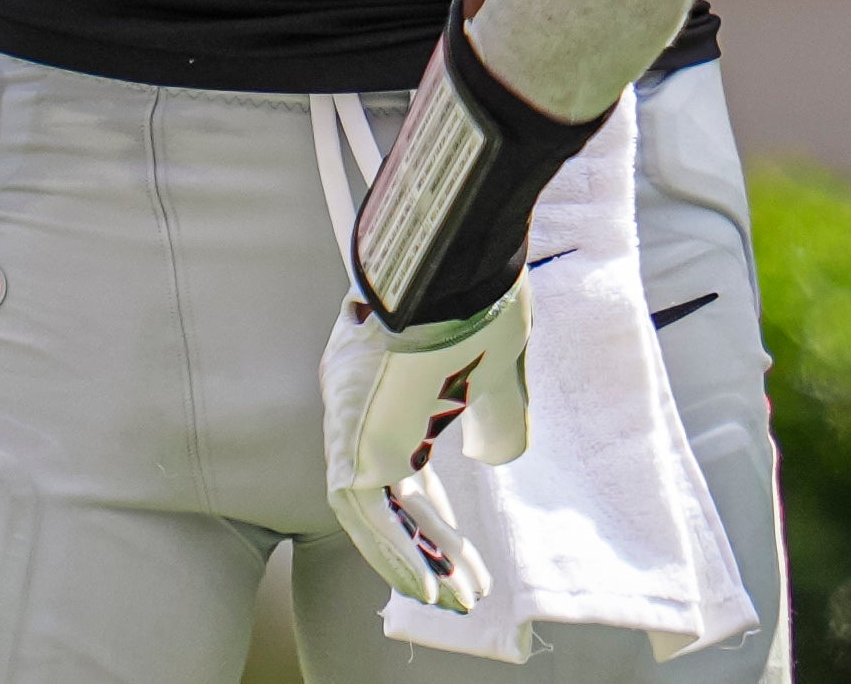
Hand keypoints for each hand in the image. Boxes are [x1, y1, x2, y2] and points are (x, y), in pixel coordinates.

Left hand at [322, 285, 530, 611]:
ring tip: (455, 598)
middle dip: (429, 543)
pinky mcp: (354, 435)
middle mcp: (356, 402)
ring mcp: (349, 418)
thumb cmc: (480, 294)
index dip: (431, 511)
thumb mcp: (501, 366)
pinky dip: (397, 552)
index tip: (459, 547)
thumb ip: (497, 414)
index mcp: (385, 380)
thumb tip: (496, 457)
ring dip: (415, 558)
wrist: (455, 253)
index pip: (401, 462)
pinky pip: (369, 514)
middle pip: (387, 493)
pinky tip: (431, 587)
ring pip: (374, 512)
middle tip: (464, 585)